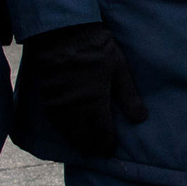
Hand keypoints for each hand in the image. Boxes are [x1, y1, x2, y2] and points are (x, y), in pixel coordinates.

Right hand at [21, 22, 146, 157]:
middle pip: (81, 139)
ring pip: (65, 133)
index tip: (109, 151)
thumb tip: (140, 119)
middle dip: (90, 148)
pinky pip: (53, 122)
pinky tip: (67, 131)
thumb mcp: (119, 69)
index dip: (106, 146)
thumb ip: (129, 96)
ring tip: (83, 146)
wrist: (62, 33)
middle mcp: (74, 109)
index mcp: (94, 103)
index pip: (101, 135)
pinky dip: (62, 130)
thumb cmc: (96, 49)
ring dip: (75, 141)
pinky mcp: (46, 97)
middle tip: (97, 152)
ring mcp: (57, 104)